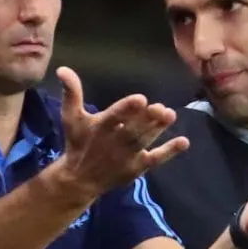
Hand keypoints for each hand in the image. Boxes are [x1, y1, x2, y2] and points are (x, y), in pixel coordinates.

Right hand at [54, 66, 189, 196]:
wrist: (79, 179)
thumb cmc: (78, 142)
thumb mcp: (71, 117)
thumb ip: (72, 93)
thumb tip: (63, 69)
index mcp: (99, 128)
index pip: (114, 117)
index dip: (127, 109)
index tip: (140, 98)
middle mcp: (114, 142)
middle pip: (133, 130)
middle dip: (146, 119)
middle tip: (159, 107)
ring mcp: (127, 156)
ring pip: (144, 141)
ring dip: (157, 129)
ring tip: (170, 115)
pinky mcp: (137, 167)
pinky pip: (155, 159)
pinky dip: (169, 152)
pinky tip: (184, 142)